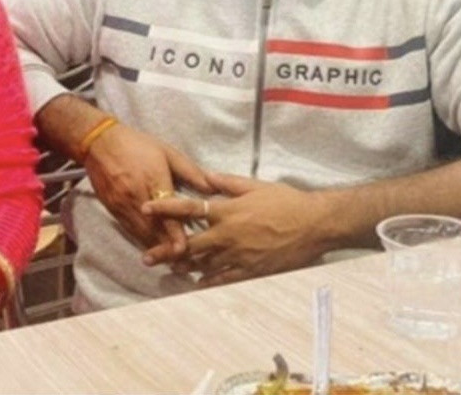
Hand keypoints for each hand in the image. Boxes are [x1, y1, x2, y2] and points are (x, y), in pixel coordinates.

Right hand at [83, 122, 211, 256]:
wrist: (99, 143)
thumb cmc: (138, 145)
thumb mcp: (168, 153)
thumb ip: (191, 172)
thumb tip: (213, 188)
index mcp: (154, 180)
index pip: (167, 212)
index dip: (175, 233)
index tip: (183, 249)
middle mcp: (137, 197)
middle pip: (154, 229)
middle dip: (168, 248)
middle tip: (184, 263)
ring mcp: (123, 205)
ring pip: (141, 233)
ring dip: (156, 248)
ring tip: (172, 263)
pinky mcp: (113, 209)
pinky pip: (130, 230)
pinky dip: (143, 240)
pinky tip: (153, 248)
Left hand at [141, 172, 335, 286]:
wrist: (314, 224)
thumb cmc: (286, 201)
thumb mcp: (255, 185)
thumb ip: (228, 182)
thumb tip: (205, 175)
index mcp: (227, 211)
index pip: (189, 208)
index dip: (165, 208)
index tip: (146, 208)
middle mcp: (228, 235)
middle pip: (189, 245)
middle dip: (165, 251)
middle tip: (146, 257)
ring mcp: (238, 255)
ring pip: (203, 265)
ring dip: (184, 267)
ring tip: (169, 270)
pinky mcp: (251, 270)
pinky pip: (224, 279)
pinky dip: (208, 282)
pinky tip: (197, 284)